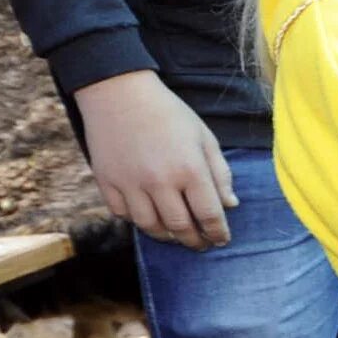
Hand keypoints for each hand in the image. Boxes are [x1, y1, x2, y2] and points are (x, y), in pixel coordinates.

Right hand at [73, 72, 236, 249]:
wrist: (119, 93)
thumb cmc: (168, 113)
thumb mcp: (204, 137)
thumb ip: (220, 173)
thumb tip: (230, 205)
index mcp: (190, 169)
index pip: (209, 214)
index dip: (218, 232)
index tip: (222, 239)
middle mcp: (160, 181)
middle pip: (180, 227)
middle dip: (195, 241)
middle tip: (202, 244)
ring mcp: (130, 184)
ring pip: (150, 226)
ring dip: (167, 236)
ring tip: (177, 236)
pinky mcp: (107, 182)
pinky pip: (123, 214)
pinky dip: (137, 221)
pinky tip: (149, 217)